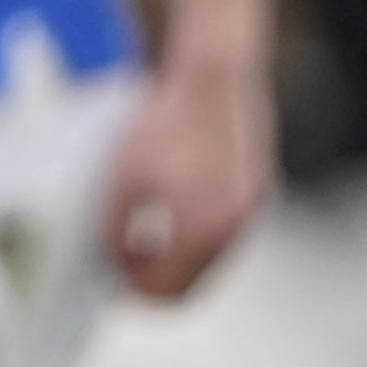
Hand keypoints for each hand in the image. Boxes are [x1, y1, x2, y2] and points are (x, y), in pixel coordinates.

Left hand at [104, 50, 270, 297]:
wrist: (210, 76)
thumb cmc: (164, 122)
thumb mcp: (123, 179)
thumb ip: (118, 229)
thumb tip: (114, 261)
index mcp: (203, 231)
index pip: (167, 290)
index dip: (133, 290)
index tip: (111, 281)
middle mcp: (235, 228)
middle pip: (192, 282)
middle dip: (156, 280)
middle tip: (123, 270)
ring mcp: (250, 210)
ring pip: (210, 258)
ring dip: (177, 257)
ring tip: (141, 242)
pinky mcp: (256, 190)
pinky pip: (223, 231)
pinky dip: (196, 234)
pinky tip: (169, 214)